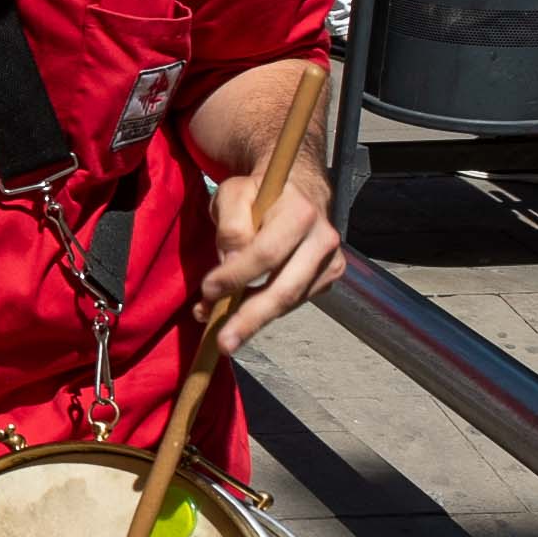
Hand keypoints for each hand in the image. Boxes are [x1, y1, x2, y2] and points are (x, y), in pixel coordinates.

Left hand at [201, 141, 343, 355]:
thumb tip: (230, 265)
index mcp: (301, 213)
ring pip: (289, 302)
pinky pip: (293, 302)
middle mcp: (324, 239)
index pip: (267, 254)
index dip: (236, 276)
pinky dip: (264, 312)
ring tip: (219, 331)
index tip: (207, 290)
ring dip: (251, 319)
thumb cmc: (258, 193)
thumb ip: (231, 226)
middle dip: (250, 319)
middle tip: (223, 345)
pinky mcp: (328, 278)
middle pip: (285, 289)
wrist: (297, 191)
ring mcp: (330, 262)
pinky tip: (238, 313)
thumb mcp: (233, 194)